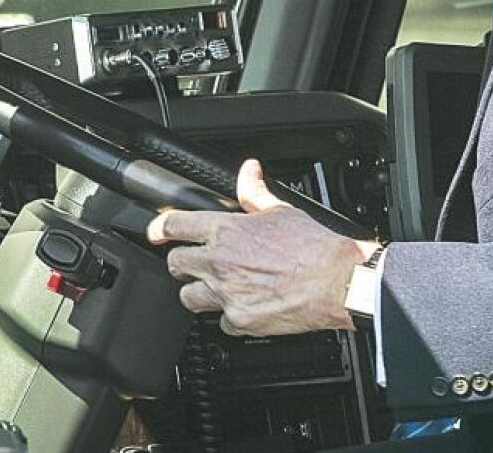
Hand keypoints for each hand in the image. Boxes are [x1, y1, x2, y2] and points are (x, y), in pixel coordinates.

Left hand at [147, 159, 378, 335]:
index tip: (156, 231)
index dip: (160, 227)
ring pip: (188, 297)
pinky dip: (229, 316)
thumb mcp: (281, 210)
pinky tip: (243, 307)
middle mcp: (219, 262)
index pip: (175, 225)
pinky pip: (220, 322)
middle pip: (175, 263)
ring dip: (198, 291)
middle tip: (193, 262)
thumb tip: (248, 171)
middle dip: (182, 261)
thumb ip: (255, 192)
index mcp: (226, 231)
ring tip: (214, 287)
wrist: (336, 281)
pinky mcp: (239, 320)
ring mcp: (226, 294)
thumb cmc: (314, 246)